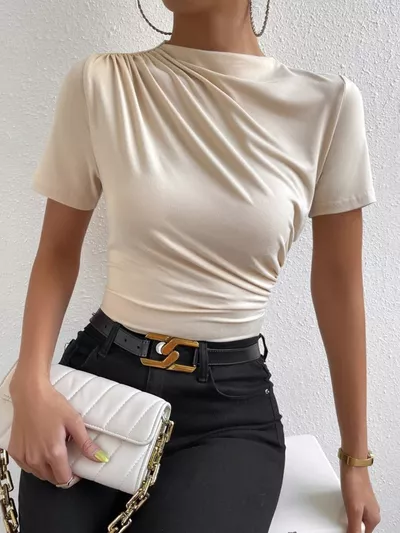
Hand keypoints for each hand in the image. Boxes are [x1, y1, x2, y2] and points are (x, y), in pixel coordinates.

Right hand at [8, 371, 108, 486]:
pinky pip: (27, 467)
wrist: (30, 394)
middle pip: (52, 478)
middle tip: (66, 455)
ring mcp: (24, 457)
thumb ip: (86, 443)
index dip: (73, 477)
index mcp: (53, 453)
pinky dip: (35, 463)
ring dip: (48, 468)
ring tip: (53, 449)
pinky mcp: (15, 452)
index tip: (77, 468)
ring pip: (39, 474)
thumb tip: (100, 458)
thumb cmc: (52, 405)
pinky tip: (40, 448)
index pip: (64, 480)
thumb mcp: (74, 421)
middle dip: (61, 472)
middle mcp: (37, 459)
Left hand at [340, 462, 380, 532]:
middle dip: (350, 524)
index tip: (345, 525)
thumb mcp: (354, 510)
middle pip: (359, 527)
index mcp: (374, 519)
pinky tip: (343, 501)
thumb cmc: (355, 483)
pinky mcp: (359, 497)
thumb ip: (354, 528)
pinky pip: (352, 509)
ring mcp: (365, 504)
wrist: (352, 464)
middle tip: (345, 514)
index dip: (352, 531)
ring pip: (355, 518)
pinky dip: (347, 508)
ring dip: (348, 515)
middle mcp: (372, 512)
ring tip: (344, 505)